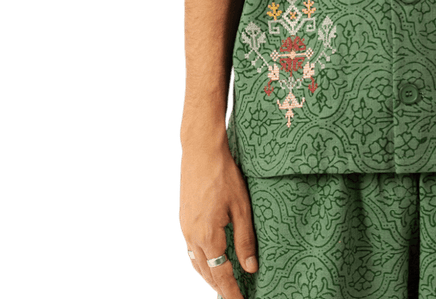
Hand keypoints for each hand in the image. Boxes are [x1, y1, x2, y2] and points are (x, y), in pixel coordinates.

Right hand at [179, 143, 258, 297]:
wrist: (201, 151)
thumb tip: (251, 268)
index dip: (231, 292)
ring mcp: (185, 228)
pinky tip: (210, 261)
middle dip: (220, 288)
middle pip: (206, 273)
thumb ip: (245, 240)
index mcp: (208, 236)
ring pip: (196, 263)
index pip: (221, 274)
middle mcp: (192, 237)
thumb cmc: (224, 175)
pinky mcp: (184, 220)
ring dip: (209, 277)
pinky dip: (201, 262)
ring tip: (222, 286)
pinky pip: (191, 250)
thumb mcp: (241, 207)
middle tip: (233, 298)